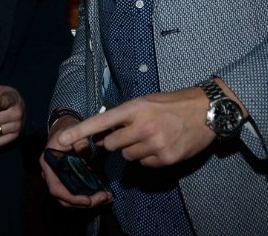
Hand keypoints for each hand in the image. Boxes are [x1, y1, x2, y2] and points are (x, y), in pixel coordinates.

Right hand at [40, 116, 112, 208]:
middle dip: (84, 202)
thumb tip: (86, 153)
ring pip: (71, 199)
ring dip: (89, 202)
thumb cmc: (66, 130)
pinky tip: (104, 193)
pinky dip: (90, 196)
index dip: (71, 197)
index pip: (56, 189)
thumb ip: (79, 141)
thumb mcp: (71, 131)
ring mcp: (60, 180)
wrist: (63, 129)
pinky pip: (76, 194)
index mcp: (48, 165)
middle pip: (65, 199)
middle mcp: (51, 176)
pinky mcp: (68, 181)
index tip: (88, 200)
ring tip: (107, 197)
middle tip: (103, 198)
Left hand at [56, 88, 215, 166]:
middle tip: (132, 133)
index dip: (80, 132)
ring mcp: (155, 144)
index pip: (101, 121)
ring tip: (152, 137)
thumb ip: (123, 118)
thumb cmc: (172, 104)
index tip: (61, 140)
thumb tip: (102, 137)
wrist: (206, 111)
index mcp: (135, 108)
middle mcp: (143, 126)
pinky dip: (148, 158)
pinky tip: (161, 145)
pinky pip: (144, 164)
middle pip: (113, 145)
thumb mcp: (145, 103)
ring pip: (128, 157)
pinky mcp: (165, 158)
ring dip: (134, 150)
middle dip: (118, 142)